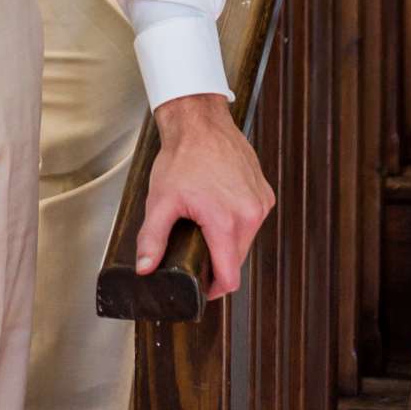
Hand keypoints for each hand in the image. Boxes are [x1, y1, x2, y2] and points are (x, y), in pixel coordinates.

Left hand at [136, 93, 275, 296]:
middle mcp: (250, 214)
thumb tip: (146, 269)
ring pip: (245, 240)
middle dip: (217, 260)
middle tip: (196, 246)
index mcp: (226, 222)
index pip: (229, 277)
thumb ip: (152, 239)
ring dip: (228, 240)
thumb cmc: (183, 156)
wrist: (200, 121)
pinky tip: (221, 206)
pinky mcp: (264, 192)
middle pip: (236, 260)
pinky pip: (252, 220)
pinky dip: (238, 220)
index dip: (213, 288)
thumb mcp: (162, 200)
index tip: (202, 286)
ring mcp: (260, 202)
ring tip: (207, 223)